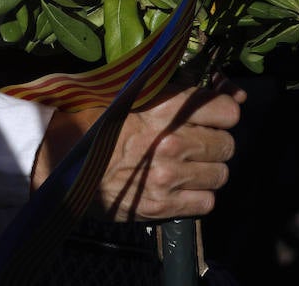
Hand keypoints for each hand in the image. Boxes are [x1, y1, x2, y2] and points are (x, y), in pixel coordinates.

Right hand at [31, 82, 243, 220]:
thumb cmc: (98, 120)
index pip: (224, 110)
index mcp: (163, 108)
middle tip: (200, 140)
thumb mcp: (136, 94)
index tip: (217, 113)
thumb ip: (185, 91)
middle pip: (226, 144)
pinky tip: (183, 186)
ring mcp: (167, 177)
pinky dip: (199, 195)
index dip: (225, 111)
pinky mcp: (161, 206)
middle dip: (217, 141)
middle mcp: (170, 143)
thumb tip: (235, 91)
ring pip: (220, 174)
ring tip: (191, 164)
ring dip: (209, 169)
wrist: (62, 161)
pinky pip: (206, 203)